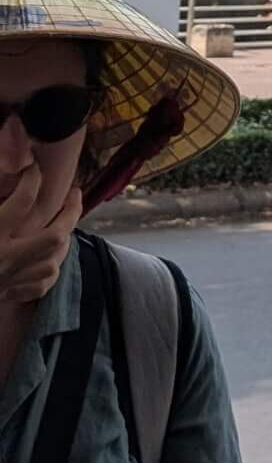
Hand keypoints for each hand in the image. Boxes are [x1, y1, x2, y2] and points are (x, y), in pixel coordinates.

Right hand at [0, 166, 80, 305]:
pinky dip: (50, 269)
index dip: (32, 179)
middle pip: (54, 236)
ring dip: (64, 241)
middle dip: (70, 213)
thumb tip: (9, 167)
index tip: (34, 167)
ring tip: (65, 222)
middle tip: (74, 193)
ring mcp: (8, 281)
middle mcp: (4, 258)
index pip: (22, 202)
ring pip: (52, 262)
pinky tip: (49, 256)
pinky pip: (41, 285)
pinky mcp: (6, 295)